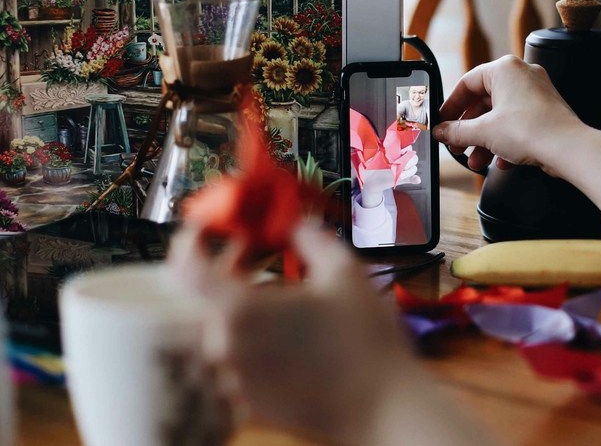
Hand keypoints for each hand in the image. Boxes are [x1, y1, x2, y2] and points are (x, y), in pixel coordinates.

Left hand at [170, 226, 420, 443]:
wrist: (382, 407)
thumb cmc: (364, 344)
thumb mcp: (344, 272)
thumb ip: (311, 238)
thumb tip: (296, 225)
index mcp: (240, 312)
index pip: (185, 269)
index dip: (190, 242)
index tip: (204, 230)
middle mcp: (227, 348)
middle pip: (203, 298)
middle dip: (225, 269)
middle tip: (253, 252)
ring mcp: (236, 379)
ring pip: (220, 329)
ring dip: (238, 304)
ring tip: (273, 291)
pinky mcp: (251, 401)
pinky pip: (236, 358)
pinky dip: (250, 336)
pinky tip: (283, 328)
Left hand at [358, 148, 419, 208]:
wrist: (370, 181)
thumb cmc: (372, 167)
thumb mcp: (375, 158)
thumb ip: (378, 150)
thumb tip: (375, 142)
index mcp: (396, 152)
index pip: (407, 146)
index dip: (406, 148)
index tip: (401, 151)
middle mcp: (402, 159)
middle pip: (413, 157)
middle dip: (409, 160)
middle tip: (400, 164)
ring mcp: (404, 169)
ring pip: (413, 167)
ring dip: (409, 171)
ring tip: (400, 175)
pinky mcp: (404, 178)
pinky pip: (413, 178)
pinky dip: (415, 179)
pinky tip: (416, 180)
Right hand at [432, 55, 582, 174]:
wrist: (568, 148)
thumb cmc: (531, 129)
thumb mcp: (484, 132)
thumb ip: (457, 131)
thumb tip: (441, 131)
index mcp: (504, 69)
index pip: (467, 83)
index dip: (451, 106)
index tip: (442, 122)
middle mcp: (521, 76)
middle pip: (484, 102)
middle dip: (468, 129)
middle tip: (456, 144)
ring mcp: (535, 93)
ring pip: (500, 116)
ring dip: (485, 140)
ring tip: (476, 160)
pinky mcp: (545, 112)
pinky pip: (517, 124)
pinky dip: (505, 142)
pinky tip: (500, 161)